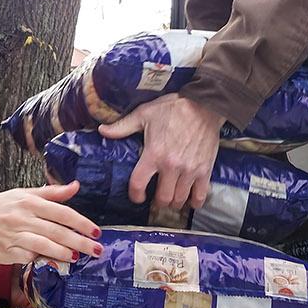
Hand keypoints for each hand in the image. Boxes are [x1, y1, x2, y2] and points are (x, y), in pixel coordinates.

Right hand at [0, 181, 102, 265]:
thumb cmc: (3, 206)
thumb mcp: (26, 194)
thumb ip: (52, 193)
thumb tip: (76, 186)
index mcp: (31, 202)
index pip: (62, 212)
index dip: (81, 223)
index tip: (96, 232)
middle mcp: (24, 218)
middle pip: (57, 231)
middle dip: (79, 242)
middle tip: (96, 250)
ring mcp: (15, 235)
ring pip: (44, 245)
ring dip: (63, 252)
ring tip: (77, 257)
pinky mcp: (8, 251)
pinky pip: (29, 256)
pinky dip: (42, 259)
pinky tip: (55, 263)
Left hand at [99, 93, 224, 213]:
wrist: (205, 105)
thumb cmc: (173, 108)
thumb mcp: (144, 114)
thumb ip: (123, 126)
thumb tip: (102, 130)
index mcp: (154, 154)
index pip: (138, 184)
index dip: (135, 195)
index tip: (137, 197)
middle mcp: (171, 165)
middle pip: (162, 198)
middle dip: (157, 202)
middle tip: (156, 198)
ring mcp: (189, 170)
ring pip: (179, 199)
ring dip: (174, 202)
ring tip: (171, 198)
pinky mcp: (205, 170)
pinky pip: (200, 196)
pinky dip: (194, 202)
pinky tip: (190, 200)